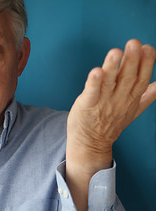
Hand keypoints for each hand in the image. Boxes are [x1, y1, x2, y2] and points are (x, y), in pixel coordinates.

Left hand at [66, 39, 155, 210]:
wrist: (91, 143)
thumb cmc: (110, 121)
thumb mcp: (133, 109)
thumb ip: (147, 95)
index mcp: (131, 97)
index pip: (141, 79)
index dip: (146, 63)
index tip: (148, 48)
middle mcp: (119, 99)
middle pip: (127, 78)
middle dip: (132, 60)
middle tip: (135, 43)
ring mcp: (103, 102)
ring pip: (109, 83)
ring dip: (112, 67)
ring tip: (116, 52)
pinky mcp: (86, 105)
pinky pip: (91, 93)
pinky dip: (93, 83)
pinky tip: (95, 71)